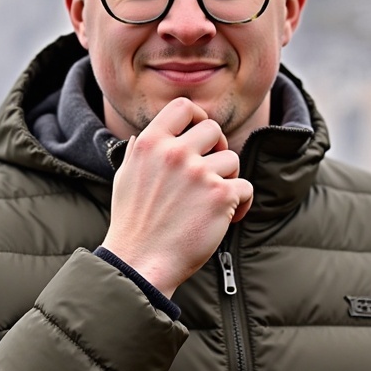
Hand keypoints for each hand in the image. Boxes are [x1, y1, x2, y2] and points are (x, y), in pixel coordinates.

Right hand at [102, 98, 253, 297]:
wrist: (140, 264)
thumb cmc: (132, 224)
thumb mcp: (125, 178)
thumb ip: (138, 153)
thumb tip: (143, 136)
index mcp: (150, 143)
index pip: (183, 106)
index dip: (197, 116)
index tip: (201, 135)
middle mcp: (175, 153)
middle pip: (213, 129)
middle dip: (216, 149)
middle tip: (211, 172)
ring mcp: (199, 173)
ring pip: (232, 159)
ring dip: (227, 180)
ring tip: (212, 202)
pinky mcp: (220, 196)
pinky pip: (246, 187)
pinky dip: (241, 203)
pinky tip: (226, 217)